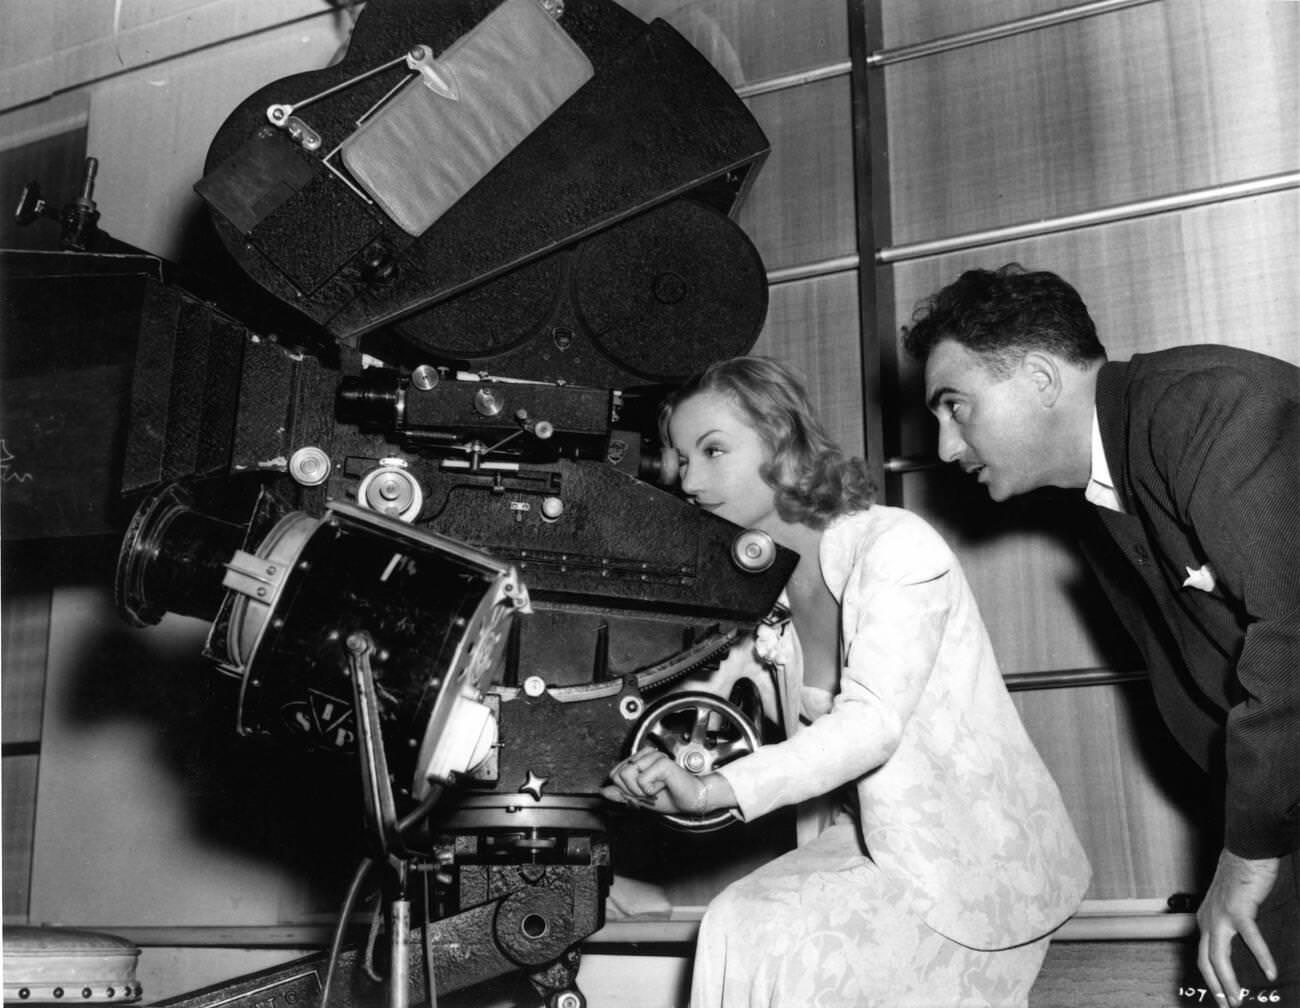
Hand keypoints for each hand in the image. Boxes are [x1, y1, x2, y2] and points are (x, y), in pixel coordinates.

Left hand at [601, 747, 726, 815]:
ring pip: (628, 775)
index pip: (614, 774)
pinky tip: (663, 786)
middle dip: (632, 790)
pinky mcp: (661, 762)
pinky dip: (652, 789)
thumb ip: (621, 794)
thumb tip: (603, 791)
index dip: (624, 789)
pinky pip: (642, 780)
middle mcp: (644, 757)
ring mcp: (653, 758)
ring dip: (642, 791)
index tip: (640, 793)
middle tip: (649, 792)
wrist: (689, 801)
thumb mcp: (639, 800)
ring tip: (656, 789)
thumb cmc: (669, 797)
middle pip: (619, 774)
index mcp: (638, 762)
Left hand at [1196, 848, 1279, 1005]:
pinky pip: (1250, 939)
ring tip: (1239, 1000)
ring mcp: (1221, 915)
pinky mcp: (1238, 910)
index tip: (1219, 994)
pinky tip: (1270, 971)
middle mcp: (1208, 919)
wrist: (1245, 850)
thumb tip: (1242, 947)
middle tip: (1228, 1006)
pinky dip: (1261, 957)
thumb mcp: (1229, 904)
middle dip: (1216, 987)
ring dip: (1229, 981)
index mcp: (1205, 919)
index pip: (1202, 954)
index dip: (1209, 977)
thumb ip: (1231, 925)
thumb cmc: (1241, 875)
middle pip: (1206, 961)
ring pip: (1219, 956)